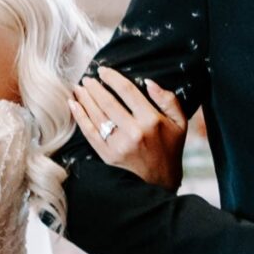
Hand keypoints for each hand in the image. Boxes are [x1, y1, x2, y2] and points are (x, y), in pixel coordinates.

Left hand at [68, 67, 188, 189]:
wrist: (160, 182)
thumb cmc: (170, 149)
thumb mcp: (179, 123)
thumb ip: (168, 100)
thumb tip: (149, 82)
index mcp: (152, 120)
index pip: (127, 91)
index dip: (112, 78)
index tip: (103, 70)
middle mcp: (134, 132)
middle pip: (108, 102)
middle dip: (94, 87)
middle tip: (87, 78)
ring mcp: (119, 145)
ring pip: (97, 115)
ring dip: (85, 99)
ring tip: (79, 88)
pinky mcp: (107, 155)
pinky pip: (89, 132)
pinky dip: (80, 117)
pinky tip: (74, 105)